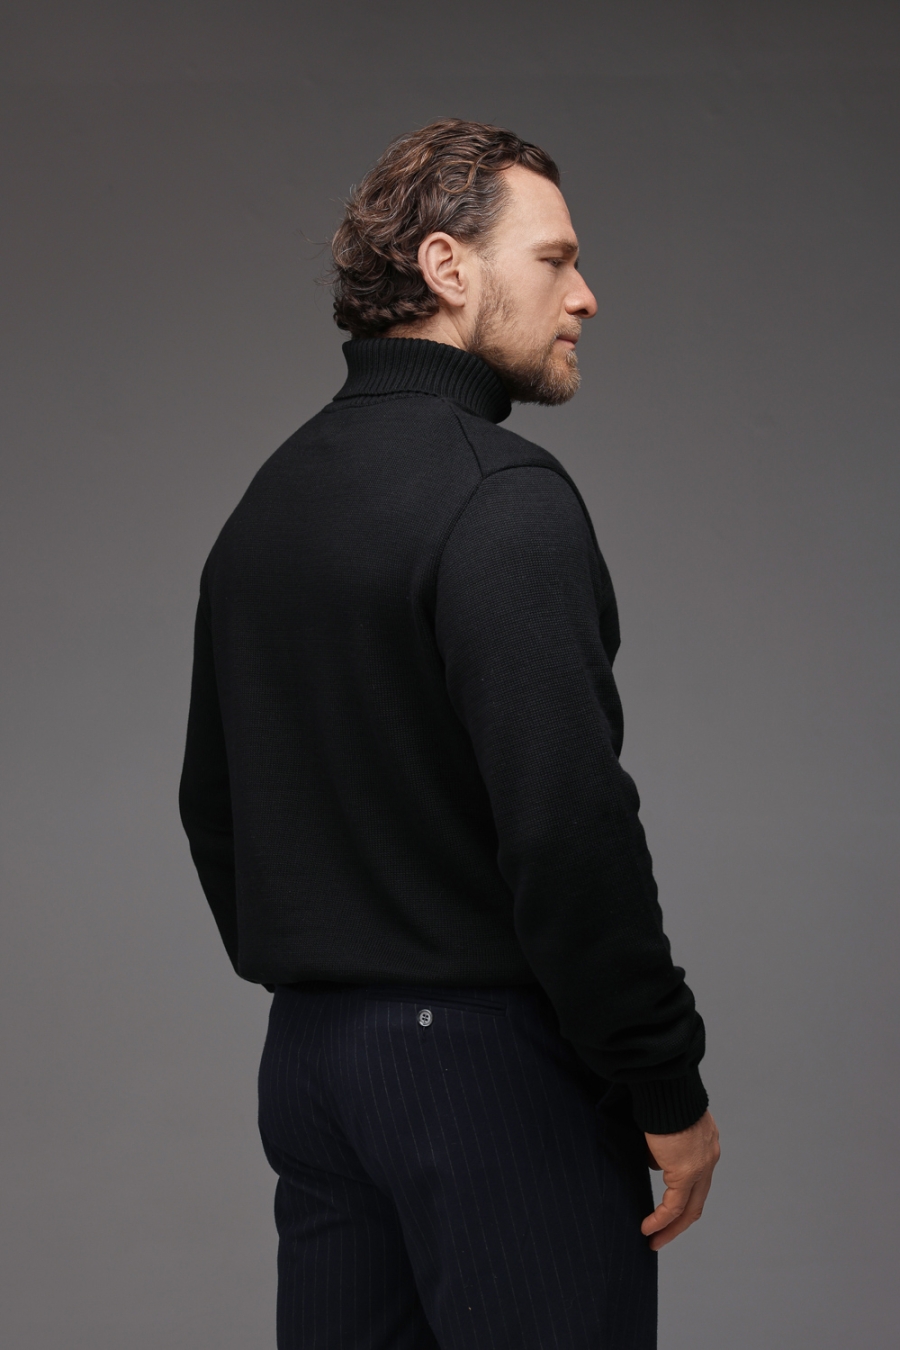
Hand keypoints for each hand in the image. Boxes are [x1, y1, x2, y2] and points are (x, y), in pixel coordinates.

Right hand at [641, 1109, 719, 1250]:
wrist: (666, 1087)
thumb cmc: (661, 1096)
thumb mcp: (665, 1125)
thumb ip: (663, 1146)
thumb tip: (655, 1162)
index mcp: (706, 1143)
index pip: (698, 1179)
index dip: (684, 1197)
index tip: (668, 1209)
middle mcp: (709, 1157)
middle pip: (698, 1201)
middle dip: (680, 1222)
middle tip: (663, 1236)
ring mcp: (701, 1166)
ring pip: (689, 1208)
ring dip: (671, 1227)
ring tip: (653, 1238)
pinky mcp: (686, 1172)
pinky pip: (674, 1206)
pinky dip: (661, 1220)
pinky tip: (647, 1228)